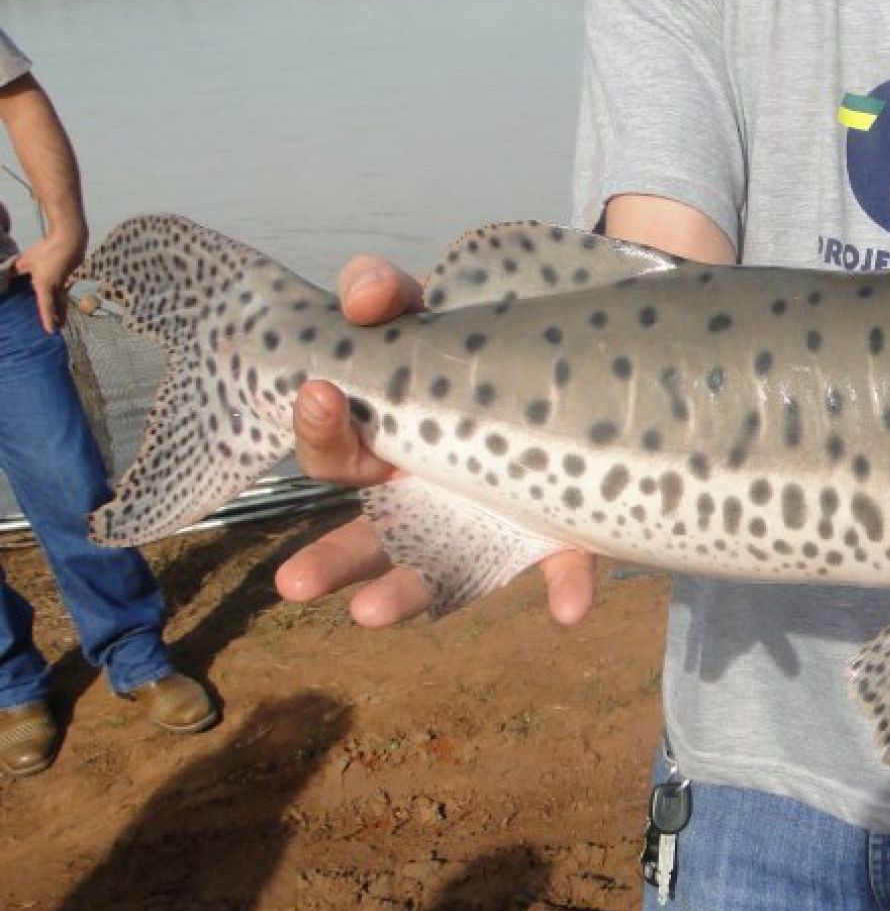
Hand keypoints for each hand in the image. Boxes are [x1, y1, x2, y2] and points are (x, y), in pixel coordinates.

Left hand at [14, 224, 86, 331]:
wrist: (69, 240)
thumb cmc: (47, 251)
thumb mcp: (27, 260)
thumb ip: (18, 269)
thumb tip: (11, 273)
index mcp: (45, 285)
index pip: (45, 306)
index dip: (47, 319)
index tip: (51, 331)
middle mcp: (56, 286)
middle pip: (58, 304)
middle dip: (60, 316)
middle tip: (61, 326)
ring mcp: (64, 279)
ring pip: (62, 295)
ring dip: (61, 305)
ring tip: (61, 312)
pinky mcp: (68, 272)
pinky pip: (62, 285)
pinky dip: (60, 291)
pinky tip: (58, 287)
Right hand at [272, 256, 597, 627]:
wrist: (574, 349)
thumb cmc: (479, 330)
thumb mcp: (430, 303)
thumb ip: (391, 295)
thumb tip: (365, 296)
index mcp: (386, 436)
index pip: (334, 445)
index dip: (321, 425)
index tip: (320, 390)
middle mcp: (426, 492)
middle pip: (364, 537)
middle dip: (330, 561)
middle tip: (294, 583)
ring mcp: (487, 517)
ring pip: (435, 569)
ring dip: (406, 593)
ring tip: (370, 615)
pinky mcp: (559, 529)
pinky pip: (562, 563)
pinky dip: (566, 585)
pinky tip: (570, 609)